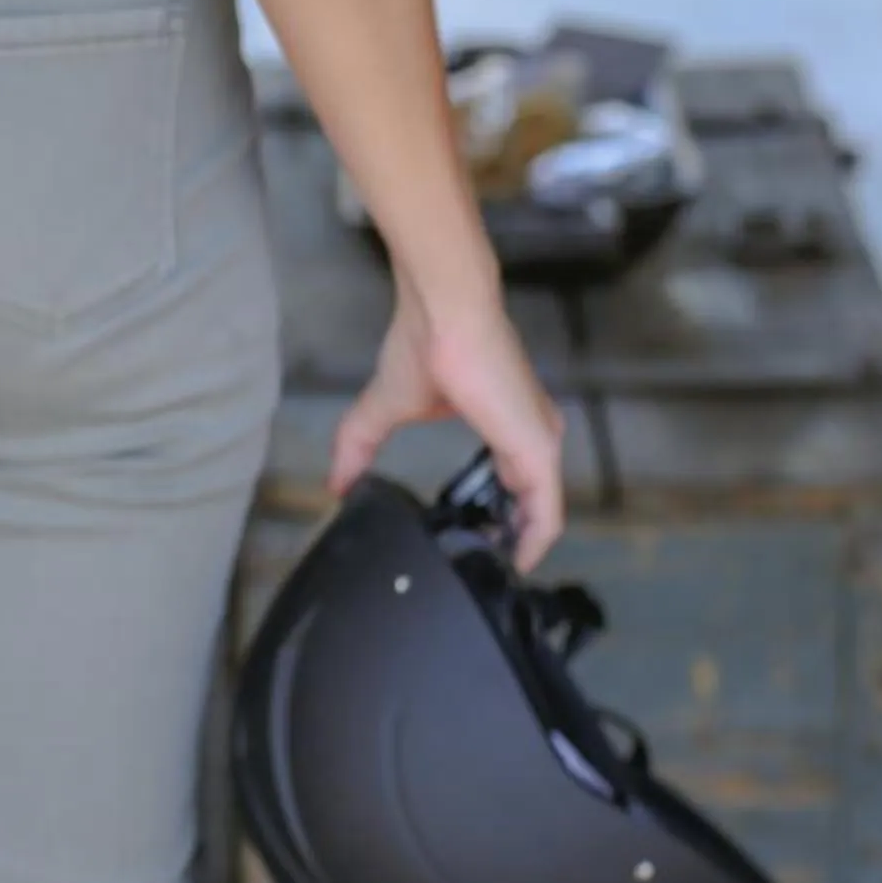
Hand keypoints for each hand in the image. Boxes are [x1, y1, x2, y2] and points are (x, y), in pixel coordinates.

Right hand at [328, 285, 566, 567]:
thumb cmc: (424, 345)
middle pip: (530, 502)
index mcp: (508, 421)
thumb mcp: (387, 403)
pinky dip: (532, 542)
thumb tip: (334, 483)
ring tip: (489, 571)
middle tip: (474, 566)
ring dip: (520, 545)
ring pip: (542, 512)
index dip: (497, 516)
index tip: (470, 542)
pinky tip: (512, 563)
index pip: (513, 481)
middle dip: (505, 537)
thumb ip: (361, 443)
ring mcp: (541, 442)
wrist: (447, 311)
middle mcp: (534, 432)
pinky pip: (547, 513)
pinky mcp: (539, 449)